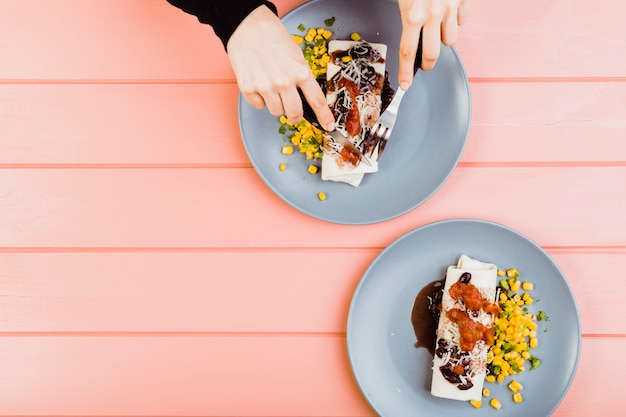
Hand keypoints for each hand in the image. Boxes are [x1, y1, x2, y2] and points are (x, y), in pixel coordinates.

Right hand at [226, 5, 334, 129]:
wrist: (248, 26)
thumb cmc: (273, 38)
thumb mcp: (296, 56)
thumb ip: (301, 77)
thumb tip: (305, 98)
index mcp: (301, 72)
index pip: (317, 101)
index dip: (324, 116)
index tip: (329, 126)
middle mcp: (284, 82)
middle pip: (295, 113)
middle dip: (295, 116)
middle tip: (293, 113)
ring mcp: (265, 86)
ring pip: (276, 111)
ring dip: (275, 104)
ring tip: (271, 85)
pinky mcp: (248, 88)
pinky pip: (259, 105)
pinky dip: (259, 98)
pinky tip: (258, 82)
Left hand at [397, 0, 468, 89]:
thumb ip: (408, 16)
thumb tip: (409, 33)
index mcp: (412, 15)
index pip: (407, 52)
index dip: (406, 72)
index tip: (405, 84)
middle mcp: (432, 15)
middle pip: (432, 55)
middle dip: (428, 63)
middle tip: (425, 62)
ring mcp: (449, 8)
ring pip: (450, 40)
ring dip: (443, 38)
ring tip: (437, 25)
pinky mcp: (462, 0)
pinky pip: (463, 20)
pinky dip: (457, 20)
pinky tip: (449, 12)